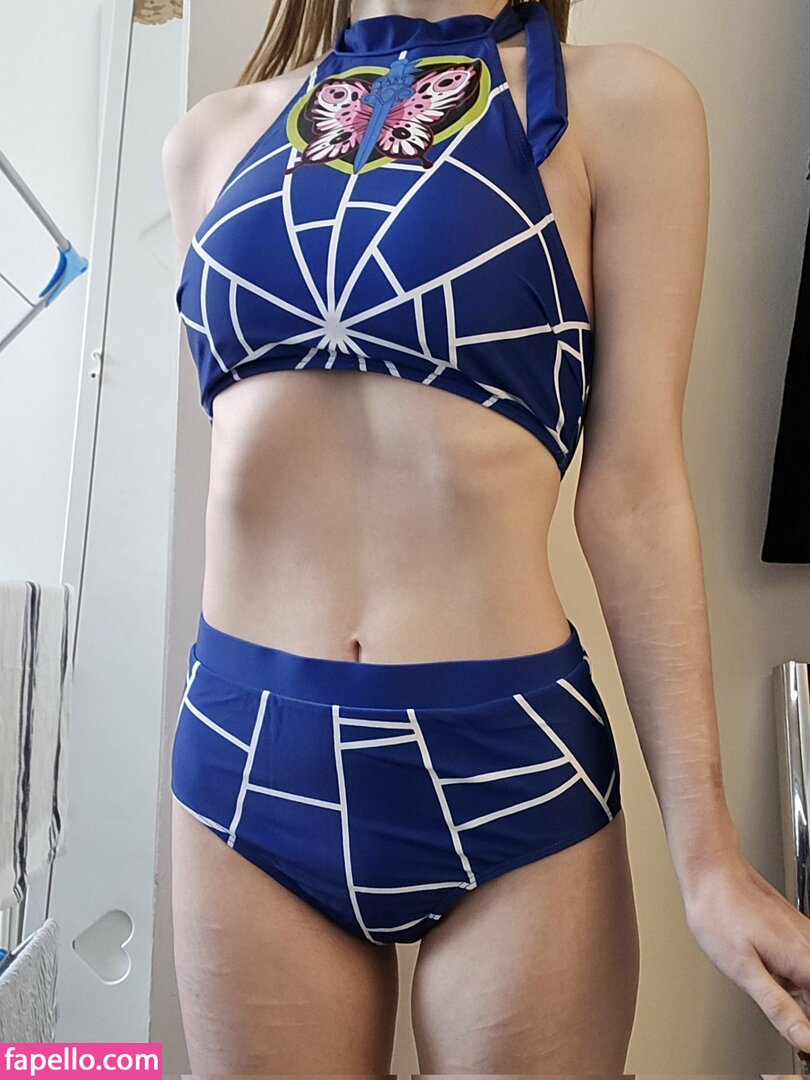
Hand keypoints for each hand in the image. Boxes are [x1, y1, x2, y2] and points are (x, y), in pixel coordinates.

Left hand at [682, 852, 809, 1055]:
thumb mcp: (743, 970)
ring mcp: (805, 937)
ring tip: (764, 987)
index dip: (808, 1031)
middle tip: (782, 1023)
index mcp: (806, 962)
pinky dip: (791, 979)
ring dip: (797, 999)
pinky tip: (767, 973)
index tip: (800, 1043)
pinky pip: (803, 965)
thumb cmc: (720, 913)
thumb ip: (777, 1007)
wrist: (712, 872)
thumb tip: (804, 1039)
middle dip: (802, 1015)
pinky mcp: (794, 931)